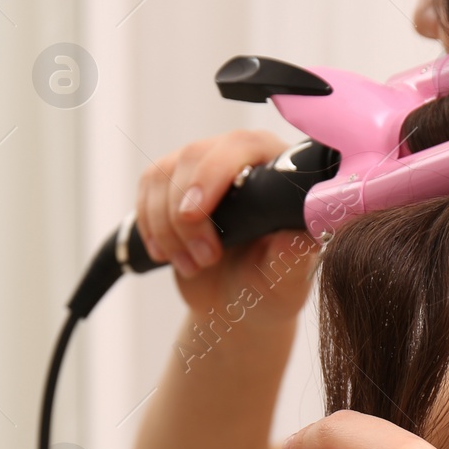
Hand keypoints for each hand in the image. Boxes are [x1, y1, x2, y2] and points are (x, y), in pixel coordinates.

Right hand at [134, 129, 317, 322]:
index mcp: (278, 170)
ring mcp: (202, 168)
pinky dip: (151, 227)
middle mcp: (239, 158)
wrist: (235, 303)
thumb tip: (301, 233)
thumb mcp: (286, 280)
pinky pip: (147, 190)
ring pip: (163, 174)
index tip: (194, 214)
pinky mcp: (172, 183)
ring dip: (167, 227)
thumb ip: (293, 256)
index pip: (241, 145)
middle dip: (188, 215)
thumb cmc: (269, 287)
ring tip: (192, 266)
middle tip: (205, 259)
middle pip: (194, 156)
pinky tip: (167, 254)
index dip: (212, 174)